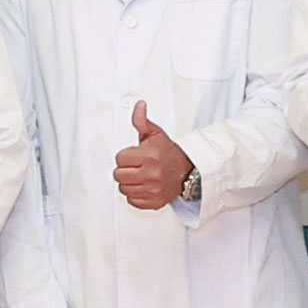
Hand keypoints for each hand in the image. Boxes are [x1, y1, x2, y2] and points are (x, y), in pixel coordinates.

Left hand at [111, 98, 196, 213]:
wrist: (188, 171)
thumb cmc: (169, 152)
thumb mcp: (156, 134)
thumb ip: (142, 121)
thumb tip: (139, 106)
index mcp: (149, 156)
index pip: (120, 159)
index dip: (125, 156)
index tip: (134, 155)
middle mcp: (151, 174)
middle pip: (119, 175)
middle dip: (125, 169)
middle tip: (136, 166)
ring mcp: (153, 190)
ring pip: (124, 189)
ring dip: (129, 183)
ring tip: (140, 176)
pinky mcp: (154, 202)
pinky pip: (133, 200)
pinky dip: (136, 195)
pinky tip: (143, 186)